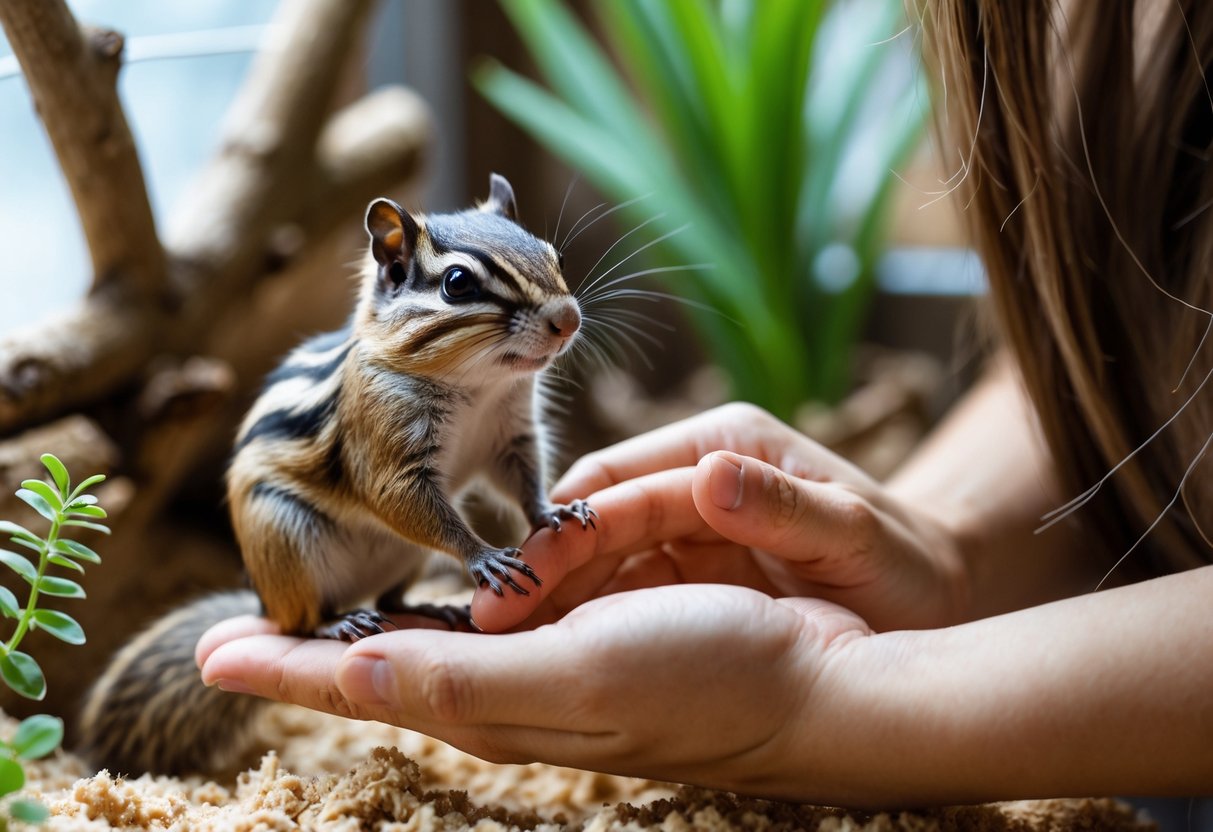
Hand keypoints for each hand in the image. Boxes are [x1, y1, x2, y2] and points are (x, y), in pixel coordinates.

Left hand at [199, 584, 873, 799]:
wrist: (817, 681)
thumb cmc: (708, 681)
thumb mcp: (576, 679)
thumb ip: (464, 682)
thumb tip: (349, 679)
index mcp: (499, 705)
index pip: (369, 688)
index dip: (288, 671)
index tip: (212, 654)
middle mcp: (518, 689)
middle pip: (395, 668)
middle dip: (320, 651)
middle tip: (254, 630)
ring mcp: (559, 660)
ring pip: (454, 633)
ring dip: (394, 615)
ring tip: (329, 609)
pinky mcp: (603, 629)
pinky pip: (519, 605)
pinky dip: (473, 595)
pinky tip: (461, 588)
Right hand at [472, 403, 967, 633]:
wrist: (932, 596)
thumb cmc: (902, 561)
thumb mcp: (852, 532)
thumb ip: (784, 507)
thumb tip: (710, 475)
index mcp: (726, 446)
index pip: (624, 478)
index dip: (569, 524)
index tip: (521, 569)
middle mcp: (698, 477)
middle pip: (598, 517)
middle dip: (546, 565)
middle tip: (490, 618)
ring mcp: (691, 524)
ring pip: (601, 558)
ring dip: (557, 597)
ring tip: (504, 645)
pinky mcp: (691, 568)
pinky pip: (624, 590)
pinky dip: (588, 618)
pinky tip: (555, 653)